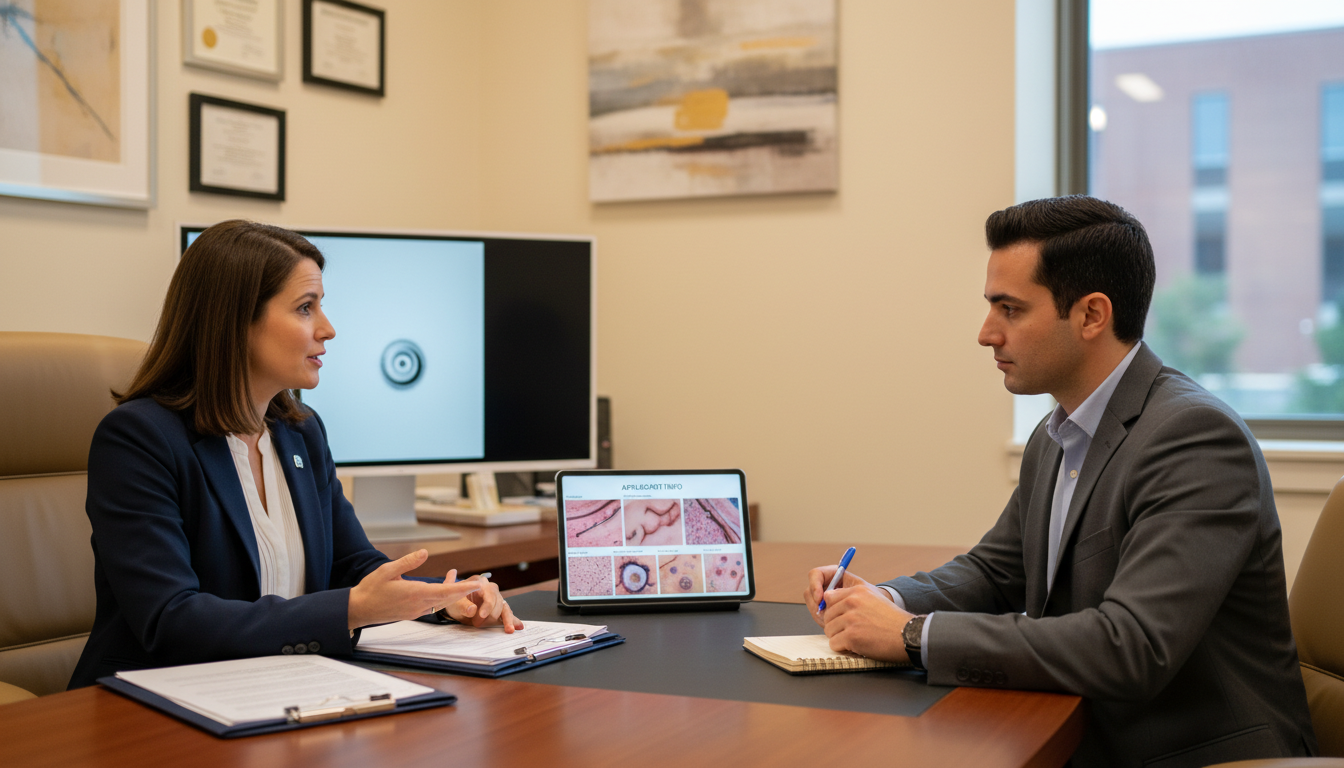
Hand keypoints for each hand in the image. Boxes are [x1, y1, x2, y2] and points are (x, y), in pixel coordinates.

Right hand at [347, 550, 483, 629]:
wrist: (359, 609)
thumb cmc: (371, 589)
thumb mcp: (388, 570)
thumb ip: (408, 562)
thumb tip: (425, 552)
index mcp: (415, 593)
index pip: (445, 591)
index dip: (462, 588)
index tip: (475, 585)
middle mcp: (418, 604)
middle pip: (447, 599)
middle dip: (463, 591)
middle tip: (477, 583)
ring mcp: (416, 611)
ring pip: (440, 603)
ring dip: (452, 594)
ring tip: (460, 581)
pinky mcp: (412, 613)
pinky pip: (432, 606)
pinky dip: (441, 598)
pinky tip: (442, 589)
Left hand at [440, 574, 523, 632]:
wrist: (455, 604)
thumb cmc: (454, 601)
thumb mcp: (453, 603)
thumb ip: (462, 606)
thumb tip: (472, 610)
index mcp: (480, 583)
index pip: (489, 594)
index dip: (487, 606)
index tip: (482, 616)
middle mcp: (491, 589)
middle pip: (498, 602)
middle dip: (490, 616)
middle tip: (476, 624)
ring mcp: (496, 599)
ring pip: (505, 609)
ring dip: (508, 620)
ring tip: (510, 630)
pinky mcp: (499, 608)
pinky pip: (507, 614)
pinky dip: (513, 620)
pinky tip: (519, 626)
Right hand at [803, 565, 880, 627]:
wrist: (876, 610)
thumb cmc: (871, 597)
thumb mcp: (861, 590)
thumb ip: (843, 590)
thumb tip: (828, 596)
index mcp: (834, 574)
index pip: (815, 574)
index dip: (815, 585)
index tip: (820, 598)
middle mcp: (826, 585)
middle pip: (810, 591)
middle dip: (816, 604)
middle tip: (826, 613)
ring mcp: (823, 598)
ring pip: (811, 605)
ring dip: (820, 614)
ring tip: (836, 619)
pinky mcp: (824, 610)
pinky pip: (816, 614)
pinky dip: (823, 620)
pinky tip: (835, 623)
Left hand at [820, 583, 912, 662]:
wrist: (908, 636)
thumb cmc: (892, 620)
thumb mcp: (874, 598)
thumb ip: (852, 596)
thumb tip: (826, 598)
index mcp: (857, 591)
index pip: (829, 598)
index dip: (834, 611)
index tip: (842, 618)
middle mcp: (852, 602)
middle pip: (827, 616)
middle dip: (836, 626)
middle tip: (852, 631)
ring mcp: (851, 619)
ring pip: (829, 630)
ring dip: (839, 637)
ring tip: (856, 638)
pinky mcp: (851, 636)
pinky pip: (834, 643)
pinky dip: (843, 648)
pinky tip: (856, 646)